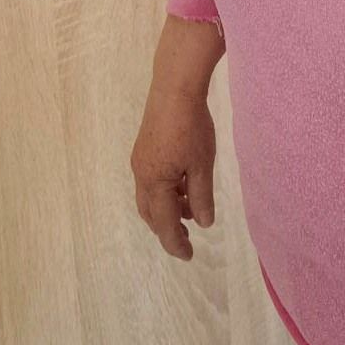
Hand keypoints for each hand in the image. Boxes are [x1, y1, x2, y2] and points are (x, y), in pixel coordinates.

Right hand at [130, 84, 216, 259]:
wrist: (174, 88)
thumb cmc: (191, 127)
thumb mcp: (202, 165)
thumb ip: (202, 197)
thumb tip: (203, 223)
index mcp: (155, 182)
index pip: (165, 224)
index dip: (176, 243)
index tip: (189, 256)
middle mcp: (142, 174)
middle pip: (151, 214)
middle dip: (167, 229)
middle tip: (187, 239)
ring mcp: (140, 160)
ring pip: (149, 197)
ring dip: (167, 209)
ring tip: (191, 209)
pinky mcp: (144, 148)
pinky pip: (150, 181)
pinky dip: (165, 192)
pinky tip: (183, 184)